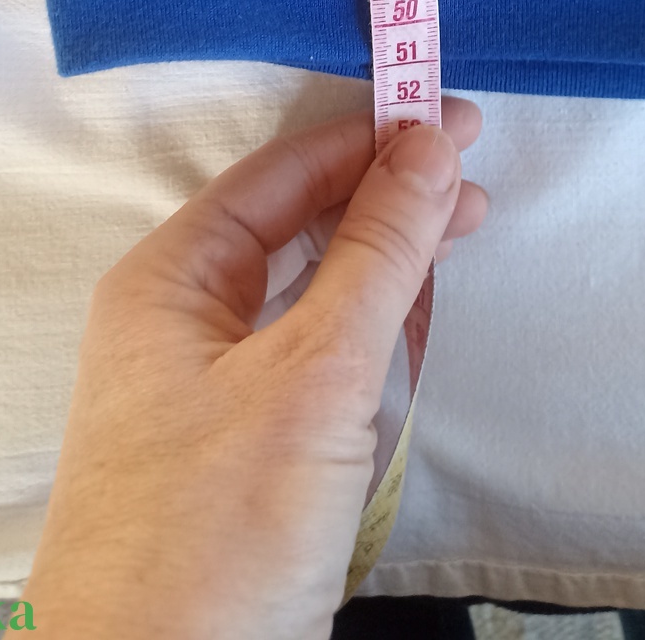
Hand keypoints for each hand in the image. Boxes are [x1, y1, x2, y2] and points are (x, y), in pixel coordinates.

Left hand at [21, 96, 486, 639]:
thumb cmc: (218, 527)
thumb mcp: (312, 374)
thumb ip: (376, 253)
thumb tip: (426, 144)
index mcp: (170, 278)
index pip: (282, 173)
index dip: (370, 138)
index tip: (455, 118)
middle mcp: (180, 319)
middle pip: (295, 223)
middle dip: (385, 195)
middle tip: (474, 178)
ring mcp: (208, 387)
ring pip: (308, 288)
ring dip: (383, 258)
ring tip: (460, 230)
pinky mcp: (241, 445)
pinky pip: (310, 353)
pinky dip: (367, 326)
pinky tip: (411, 312)